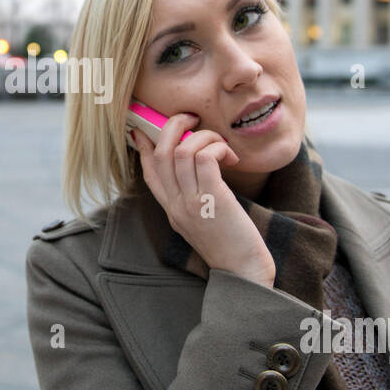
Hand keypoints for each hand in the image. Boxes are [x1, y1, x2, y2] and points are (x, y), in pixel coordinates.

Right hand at [131, 113, 274, 286]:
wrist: (244, 272)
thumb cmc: (231, 245)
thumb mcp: (201, 220)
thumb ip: (193, 197)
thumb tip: (198, 168)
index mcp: (171, 209)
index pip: (148, 170)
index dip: (145, 144)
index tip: (147, 127)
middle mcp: (175, 204)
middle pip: (160, 153)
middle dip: (173, 125)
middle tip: (193, 118)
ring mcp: (191, 202)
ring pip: (182, 150)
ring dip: (203, 136)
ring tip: (220, 142)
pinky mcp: (212, 199)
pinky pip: (205, 157)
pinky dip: (217, 147)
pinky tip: (230, 156)